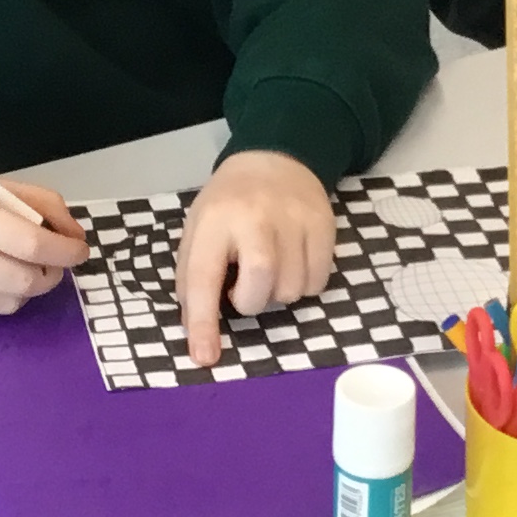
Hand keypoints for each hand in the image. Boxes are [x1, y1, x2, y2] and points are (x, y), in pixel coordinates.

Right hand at [0, 163, 85, 322]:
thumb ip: (30, 202)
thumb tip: (73, 234)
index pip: (30, 243)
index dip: (65, 250)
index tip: (79, 249)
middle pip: (25, 281)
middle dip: (51, 274)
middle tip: (51, 262)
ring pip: (9, 303)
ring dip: (23, 287)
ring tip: (10, 265)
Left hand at [176, 149, 336, 368]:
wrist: (275, 158)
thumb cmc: (228, 204)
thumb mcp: (198, 229)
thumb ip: (192, 277)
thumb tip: (198, 330)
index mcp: (214, 220)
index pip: (204, 277)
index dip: (203, 322)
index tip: (204, 357)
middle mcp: (255, 216)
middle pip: (260, 282)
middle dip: (251, 302)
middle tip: (244, 290)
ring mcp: (294, 218)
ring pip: (293, 288)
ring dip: (278, 294)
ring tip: (269, 271)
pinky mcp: (324, 224)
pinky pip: (318, 282)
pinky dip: (304, 286)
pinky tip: (292, 264)